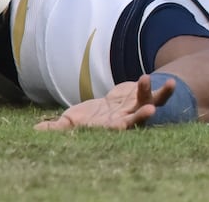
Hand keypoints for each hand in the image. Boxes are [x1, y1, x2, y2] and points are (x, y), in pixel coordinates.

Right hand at [34, 73, 175, 130]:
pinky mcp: (144, 97)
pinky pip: (156, 94)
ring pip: (148, 103)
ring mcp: (137, 109)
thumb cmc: (88, 118)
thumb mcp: (71, 121)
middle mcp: (125, 119)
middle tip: (150, 111)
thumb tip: (35, 129)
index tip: (122, 123)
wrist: (108, 108)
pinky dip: (164, 90)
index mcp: (109, 127)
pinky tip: (172, 82)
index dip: (120, 126)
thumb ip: (58, 127)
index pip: (115, 129)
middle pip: (135, 119)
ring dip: (150, 94)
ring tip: (146, 78)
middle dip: (142, 116)